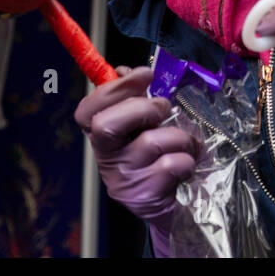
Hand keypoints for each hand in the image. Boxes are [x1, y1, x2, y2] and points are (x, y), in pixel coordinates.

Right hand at [74, 66, 200, 227]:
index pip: (86, 111)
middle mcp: (107, 159)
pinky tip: (187, 165)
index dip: (112, 89)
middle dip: (144, 108)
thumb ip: (134, 100)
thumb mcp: (144, 127)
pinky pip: (172, 164)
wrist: (176, 205)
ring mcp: (124, 180)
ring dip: (179, 136)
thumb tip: (126, 70)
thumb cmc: (160, 159)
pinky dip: (188, 159)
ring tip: (185, 143)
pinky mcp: (145, 197)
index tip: (143, 75)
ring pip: (151, 142)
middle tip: (164, 109)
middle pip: (107, 125)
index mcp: (103, 138)